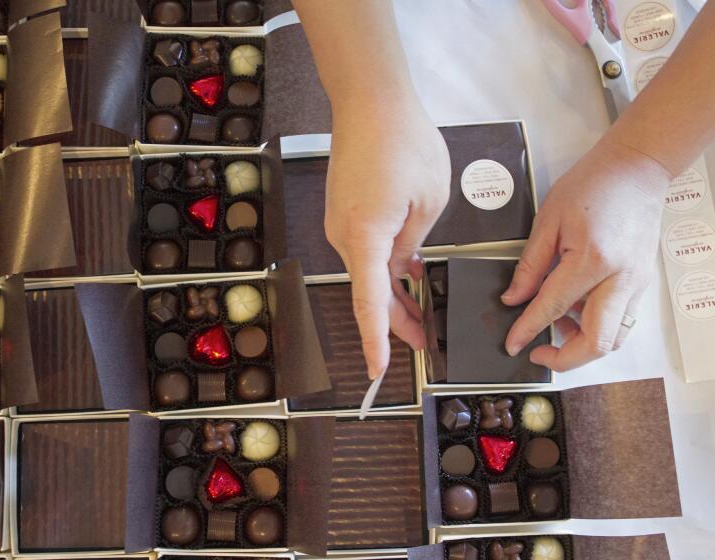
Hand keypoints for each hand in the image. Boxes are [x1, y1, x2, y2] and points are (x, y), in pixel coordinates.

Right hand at [325, 101, 450, 379]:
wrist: (370, 101)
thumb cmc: (403, 141)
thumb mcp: (430, 199)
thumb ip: (416, 241)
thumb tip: (404, 263)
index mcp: (366, 236)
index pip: (368, 302)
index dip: (375, 340)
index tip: (377, 371)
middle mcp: (344, 236)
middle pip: (369, 292)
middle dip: (397, 320)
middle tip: (426, 342)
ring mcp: (341, 223)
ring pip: (369, 272)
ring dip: (393, 293)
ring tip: (422, 312)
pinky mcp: (345, 212)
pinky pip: (366, 250)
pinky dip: (386, 266)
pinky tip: (409, 273)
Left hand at [502, 140, 669, 370]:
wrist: (636, 169)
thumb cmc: (593, 185)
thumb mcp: (548, 221)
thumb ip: (530, 265)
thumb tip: (514, 298)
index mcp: (592, 259)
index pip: (553, 308)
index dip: (528, 330)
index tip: (513, 345)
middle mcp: (621, 278)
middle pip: (597, 342)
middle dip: (565, 359)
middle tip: (539, 353)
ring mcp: (637, 283)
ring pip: (614, 338)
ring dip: (583, 342)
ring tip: (556, 324)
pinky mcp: (642, 283)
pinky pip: (621, 321)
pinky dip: (597, 327)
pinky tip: (576, 311)